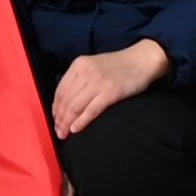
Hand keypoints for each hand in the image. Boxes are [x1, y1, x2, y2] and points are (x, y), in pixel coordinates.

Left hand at [50, 39, 170, 137]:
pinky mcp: (111, 93)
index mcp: (78, 65)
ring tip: (64, 134)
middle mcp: (85, 72)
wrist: (141, 61)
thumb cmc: (118, 66)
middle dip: (60, 118)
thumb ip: (80, 79)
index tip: (55, 120)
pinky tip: (75, 130)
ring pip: (76, 106)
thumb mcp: (93, 66)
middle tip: (58, 132)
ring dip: (67, 122)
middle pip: (66, 100)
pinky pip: (91, 110)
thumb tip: (67, 102)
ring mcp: (98, 82)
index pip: (60, 90)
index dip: (55, 107)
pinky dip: (81, 121)